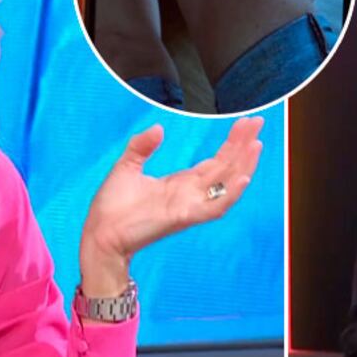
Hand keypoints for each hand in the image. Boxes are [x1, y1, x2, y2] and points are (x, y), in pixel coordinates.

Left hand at [79, 116, 263, 295]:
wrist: (99, 234)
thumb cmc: (112, 207)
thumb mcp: (127, 166)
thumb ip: (142, 146)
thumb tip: (159, 128)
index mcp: (181, 183)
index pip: (216, 161)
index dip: (232, 143)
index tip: (246, 123)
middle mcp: (191, 194)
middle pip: (226, 168)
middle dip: (243, 146)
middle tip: (258, 122)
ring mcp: (190, 206)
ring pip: (226, 185)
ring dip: (243, 166)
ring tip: (256, 144)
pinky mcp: (183, 217)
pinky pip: (214, 207)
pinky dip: (230, 194)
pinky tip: (243, 177)